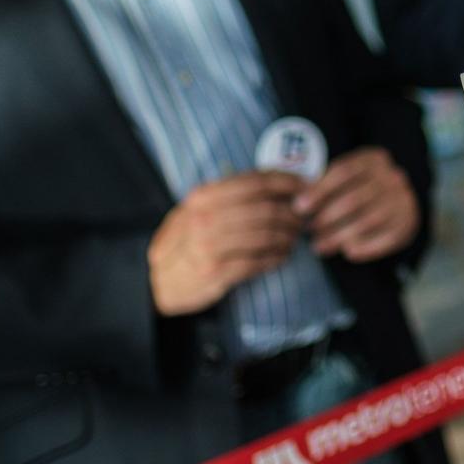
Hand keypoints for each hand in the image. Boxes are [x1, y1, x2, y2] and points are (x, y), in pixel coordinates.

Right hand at [148, 172, 304, 315]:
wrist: (157, 282)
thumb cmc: (184, 241)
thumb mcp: (196, 210)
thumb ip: (228, 195)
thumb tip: (275, 181)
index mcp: (203, 197)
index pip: (255, 182)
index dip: (286, 182)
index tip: (306, 185)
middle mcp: (205, 219)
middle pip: (265, 209)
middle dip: (292, 212)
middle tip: (304, 217)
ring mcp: (210, 247)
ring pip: (266, 235)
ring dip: (288, 235)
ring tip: (295, 236)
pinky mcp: (217, 273)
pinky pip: (259, 262)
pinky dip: (277, 257)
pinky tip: (283, 255)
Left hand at [294, 147, 422, 262]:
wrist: (397, 200)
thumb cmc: (360, 188)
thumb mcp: (347, 177)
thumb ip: (325, 184)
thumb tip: (299, 202)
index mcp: (375, 159)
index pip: (344, 172)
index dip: (319, 190)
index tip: (300, 207)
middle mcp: (393, 177)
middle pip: (354, 199)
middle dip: (326, 217)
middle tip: (309, 230)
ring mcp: (403, 200)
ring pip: (367, 221)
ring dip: (339, 236)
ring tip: (319, 245)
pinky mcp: (409, 224)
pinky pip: (384, 239)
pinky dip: (364, 247)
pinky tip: (347, 252)